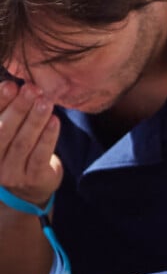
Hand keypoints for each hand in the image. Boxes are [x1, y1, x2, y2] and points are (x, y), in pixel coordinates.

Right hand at [0, 81, 61, 206]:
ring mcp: (11, 173)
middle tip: (32, 89)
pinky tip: (55, 121)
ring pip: (23, 142)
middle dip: (19, 107)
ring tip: (45, 101)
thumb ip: (7, 114)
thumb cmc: (18, 153)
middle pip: (4, 130)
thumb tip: (14, 85)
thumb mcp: (7, 134)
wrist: (32, 188)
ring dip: (35, 119)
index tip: (11, 84)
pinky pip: (41, 155)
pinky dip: (48, 137)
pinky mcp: (33, 179)